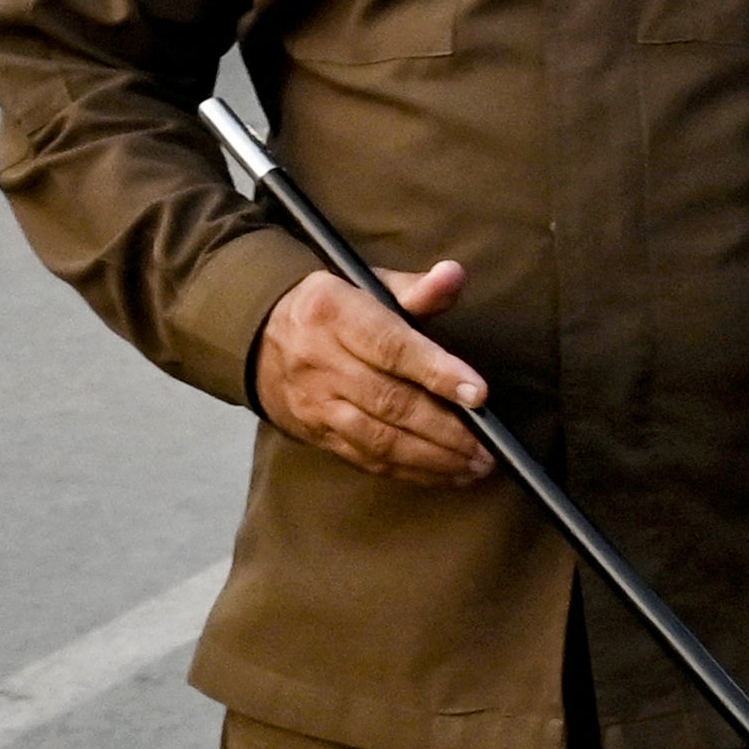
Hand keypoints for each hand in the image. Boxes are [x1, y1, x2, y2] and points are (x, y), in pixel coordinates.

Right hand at [252, 263, 491, 485]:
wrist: (259, 339)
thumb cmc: (336, 309)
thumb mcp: (368, 283)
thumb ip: (416, 287)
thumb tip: (453, 275)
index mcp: (335, 313)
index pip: (392, 347)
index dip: (438, 372)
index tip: (480, 394)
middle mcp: (321, 361)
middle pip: (389, 401)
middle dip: (445, 429)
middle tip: (489, 447)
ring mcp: (315, 403)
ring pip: (378, 438)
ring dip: (432, 458)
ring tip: (476, 467)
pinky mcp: (316, 433)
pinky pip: (364, 458)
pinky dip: (408, 470)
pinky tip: (445, 474)